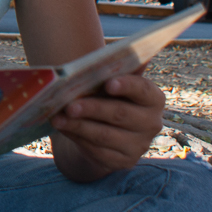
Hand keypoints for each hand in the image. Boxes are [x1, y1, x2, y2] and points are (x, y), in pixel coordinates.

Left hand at [50, 69, 164, 176]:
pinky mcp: (123, 161)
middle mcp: (152, 123)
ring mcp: (139, 145)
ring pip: (105, 135)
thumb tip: (122, 50)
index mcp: (153, 99)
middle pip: (120, 114)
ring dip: (78, 125)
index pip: (143, 90)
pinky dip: (77, 138)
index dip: (127, 86)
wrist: (105, 129)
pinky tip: (63, 128)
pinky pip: (97, 150)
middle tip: (69, 105)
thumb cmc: (108, 98)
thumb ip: (115, 69)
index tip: (108, 83)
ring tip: (57, 118)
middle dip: (93, 108)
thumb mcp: (112, 82)